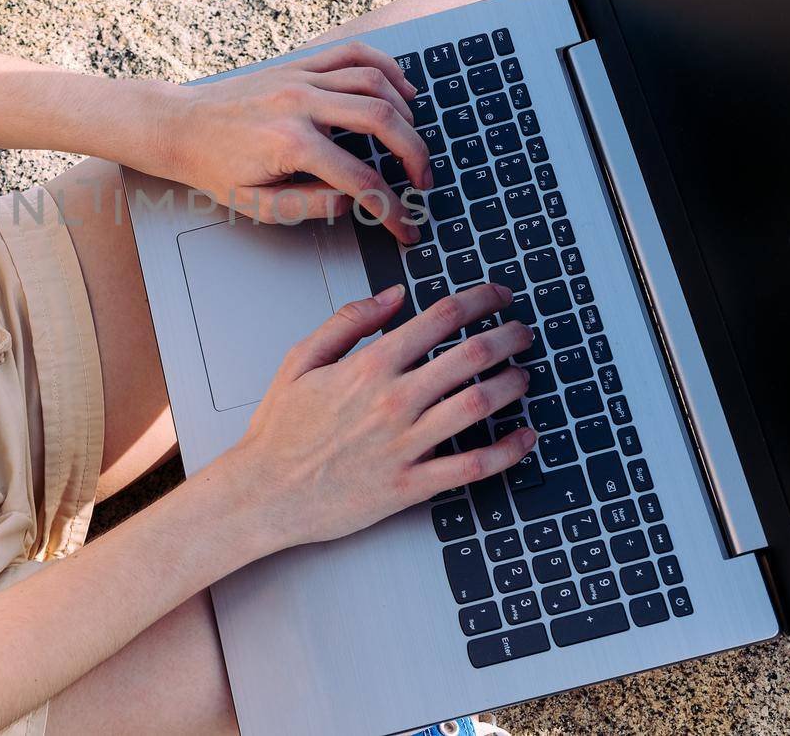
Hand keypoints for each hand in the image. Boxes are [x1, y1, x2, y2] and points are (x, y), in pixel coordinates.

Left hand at [144, 41, 432, 242]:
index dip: (390, 208)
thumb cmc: (212, 167)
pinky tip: (401, 88)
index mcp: (290, 144)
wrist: (180, 126)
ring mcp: (300, 78)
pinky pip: (352, 53)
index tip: (405, 226)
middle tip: (423, 180)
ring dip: (405, 110)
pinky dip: (384, 66)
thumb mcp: (255, 206)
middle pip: (381, 119)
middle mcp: (300, 104)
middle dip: (414, 153)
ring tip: (414, 140)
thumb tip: (352, 202)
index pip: (360, 179)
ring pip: (373, 80)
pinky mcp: (298, 64)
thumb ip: (308, 206)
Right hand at [218, 283, 535, 550]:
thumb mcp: (301, 360)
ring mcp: (406, 444)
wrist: (264, 493)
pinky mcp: (412, 485)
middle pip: (472, 356)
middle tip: (523, 332)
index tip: (498, 297)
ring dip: (514, 384)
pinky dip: (509, 450)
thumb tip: (394, 295)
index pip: (441, 318)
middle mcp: (394, 401)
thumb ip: (349, 321)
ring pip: (480, 405)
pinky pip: (473, 466)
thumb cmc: (280, 431)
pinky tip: (525, 437)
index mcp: (369, 366)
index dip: (481, 300)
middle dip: (509, 336)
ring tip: (525, 375)